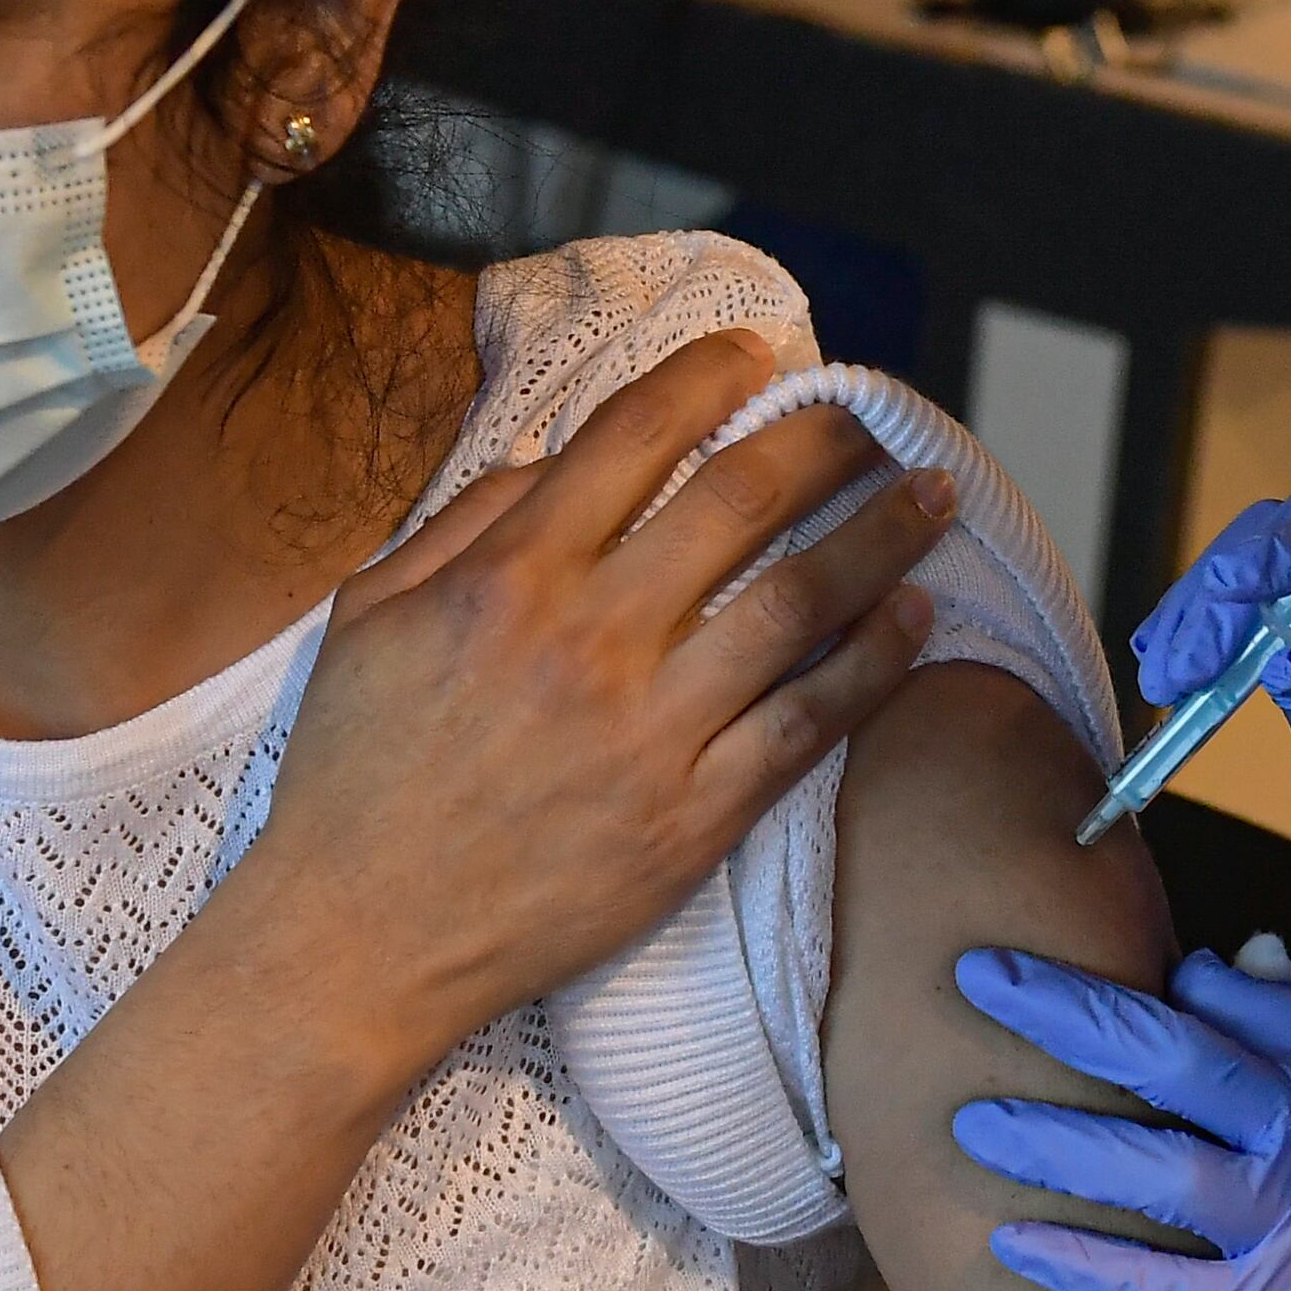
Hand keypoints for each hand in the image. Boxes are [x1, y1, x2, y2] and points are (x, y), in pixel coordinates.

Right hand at [259, 331, 951, 1054]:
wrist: (362, 936)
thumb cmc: (357, 773)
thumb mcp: (370, 616)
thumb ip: (466, 523)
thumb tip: (556, 457)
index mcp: (510, 577)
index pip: (635, 436)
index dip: (711, 377)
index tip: (761, 355)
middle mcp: (591, 638)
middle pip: (744, 499)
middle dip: (828, 439)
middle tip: (877, 417)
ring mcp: (651, 731)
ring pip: (799, 600)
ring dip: (881, 535)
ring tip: (934, 496)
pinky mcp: (693, 818)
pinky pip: (808, 723)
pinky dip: (873, 662)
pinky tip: (912, 618)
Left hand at [950, 948, 1290, 1290]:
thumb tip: (1235, 969)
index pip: (1221, 997)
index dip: (1162, 987)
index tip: (1130, 990)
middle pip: (1157, 1051)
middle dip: (1058, 1006)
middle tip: (977, 973)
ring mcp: (1279, 1224)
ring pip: (1138, 1164)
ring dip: (1045, 1137)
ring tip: (970, 1118)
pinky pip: (1152, 1286)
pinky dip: (1079, 1263)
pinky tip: (1011, 1240)